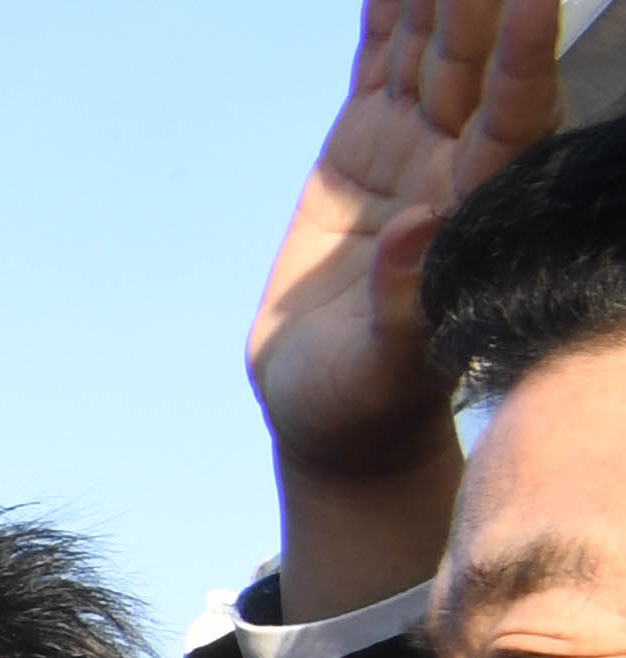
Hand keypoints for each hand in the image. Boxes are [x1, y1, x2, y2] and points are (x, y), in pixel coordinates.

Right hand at [255, 0, 561, 616]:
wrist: (333, 406)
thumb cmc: (366, 400)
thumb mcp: (382, 367)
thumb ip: (405, 302)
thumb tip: (421, 227)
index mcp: (474, 217)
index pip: (511, 124)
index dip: (524, 62)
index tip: (535, 0)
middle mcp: (454, 167)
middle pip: (480, 66)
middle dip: (486, 4)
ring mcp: (412, 147)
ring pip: (437, 48)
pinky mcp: (364, 141)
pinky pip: (381, 58)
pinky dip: (389, 10)